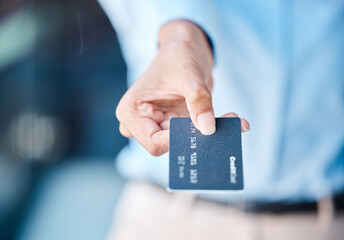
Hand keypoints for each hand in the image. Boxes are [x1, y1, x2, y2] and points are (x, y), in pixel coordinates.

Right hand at [116, 20, 249, 155]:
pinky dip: (212, 128)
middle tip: (228, 128)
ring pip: (184, 142)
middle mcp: (141, 123)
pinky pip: (193, 135)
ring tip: (234, 120)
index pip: (153, 142)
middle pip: (169, 145)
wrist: (185, 47)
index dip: (179, 142)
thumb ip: (198, 100)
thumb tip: (208, 129)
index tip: (206, 131)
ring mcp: (158, 125)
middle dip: (197, 138)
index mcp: (132, 112)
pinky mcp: (174, 124)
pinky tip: (233, 120)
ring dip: (209, 134)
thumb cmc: (179, 54)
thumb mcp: (189, 74)